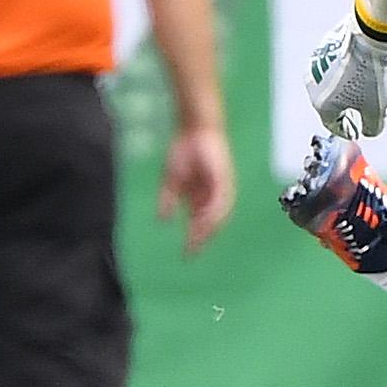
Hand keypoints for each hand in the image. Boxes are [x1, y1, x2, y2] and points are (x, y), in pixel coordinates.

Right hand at [158, 126, 234, 255]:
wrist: (194, 132)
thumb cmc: (183, 153)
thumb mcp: (171, 180)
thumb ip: (167, 199)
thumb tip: (161, 220)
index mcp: (200, 197)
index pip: (198, 223)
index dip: (192, 238)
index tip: (186, 253)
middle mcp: (212, 196)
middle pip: (209, 223)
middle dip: (200, 239)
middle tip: (190, 254)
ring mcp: (220, 189)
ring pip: (216, 216)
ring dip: (207, 229)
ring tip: (196, 241)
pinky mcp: (224, 181)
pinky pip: (221, 202)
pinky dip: (213, 213)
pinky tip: (204, 222)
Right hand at [307, 10, 386, 139]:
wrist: (368, 37)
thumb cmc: (371, 76)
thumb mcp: (378, 108)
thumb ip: (373, 127)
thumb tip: (369, 131)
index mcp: (322, 105)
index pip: (333, 125)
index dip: (347, 130)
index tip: (358, 131)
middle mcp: (312, 86)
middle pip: (329, 105)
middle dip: (344, 112)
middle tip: (359, 115)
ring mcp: (315, 65)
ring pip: (330, 84)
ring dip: (343, 91)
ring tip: (361, 91)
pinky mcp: (322, 48)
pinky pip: (333, 67)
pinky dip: (343, 73)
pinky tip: (359, 70)